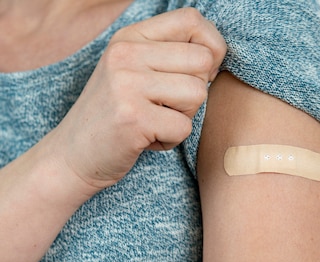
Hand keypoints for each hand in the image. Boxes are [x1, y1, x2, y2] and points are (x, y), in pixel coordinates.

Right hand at [48, 8, 225, 190]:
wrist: (73, 155)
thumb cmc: (117, 114)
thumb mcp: (136, 71)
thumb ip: (171, 55)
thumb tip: (217, 54)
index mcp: (130, 37)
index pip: (192, 20)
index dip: (211, 47)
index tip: (199, 71)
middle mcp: (125, 53)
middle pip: (202, 61)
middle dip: (197, 89)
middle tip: (168, 105)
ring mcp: (126, 84)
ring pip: (198, 94)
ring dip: (184, 116)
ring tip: (155, 121)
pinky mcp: (132, 118)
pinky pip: (184, 127)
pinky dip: (172, 140)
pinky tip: (146, 138)